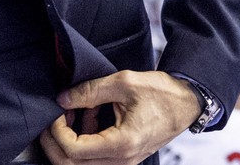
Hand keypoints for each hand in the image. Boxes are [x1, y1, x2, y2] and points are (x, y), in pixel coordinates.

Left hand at [40, 70, 201, 164]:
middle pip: (71, 164)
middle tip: (53, 117)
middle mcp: (122, 160)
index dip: (57, 132)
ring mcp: (123, 162)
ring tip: (74, 113)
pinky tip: (88, 117)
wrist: (186, 103)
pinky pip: (93, 158)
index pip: (73, 150)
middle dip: (55, 141)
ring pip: (80, 164)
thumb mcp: (124, 83)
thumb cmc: (162, 93)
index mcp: (123, 143)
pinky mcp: (123, 158)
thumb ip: (90, 91)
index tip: (57, 111)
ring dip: (69, 141)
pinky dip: (83, 141)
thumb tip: (62, 99)